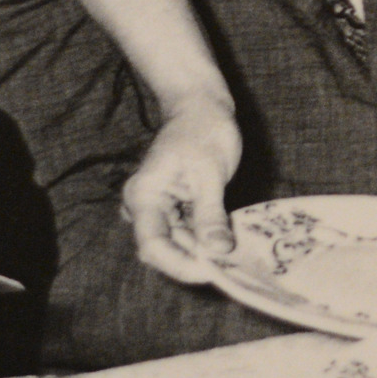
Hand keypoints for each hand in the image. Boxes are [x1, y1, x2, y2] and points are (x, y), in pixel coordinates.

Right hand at [121, 99, 241, 282]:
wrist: (200, 106)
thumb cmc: (204, 131)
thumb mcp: (211, 174)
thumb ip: (211, 215)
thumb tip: (218, 252)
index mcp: (144, 195)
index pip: (153, 245)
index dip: (179, 265)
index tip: (211, 272)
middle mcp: (144, 206)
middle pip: (163, 250)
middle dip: (194, 260)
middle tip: (229, 267)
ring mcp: (157, 208)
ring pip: (176, 245)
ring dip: (201, 252)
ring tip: (232, 255)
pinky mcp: (172, 208)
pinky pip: (185, 233)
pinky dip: (204, 240)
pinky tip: (226, 242)